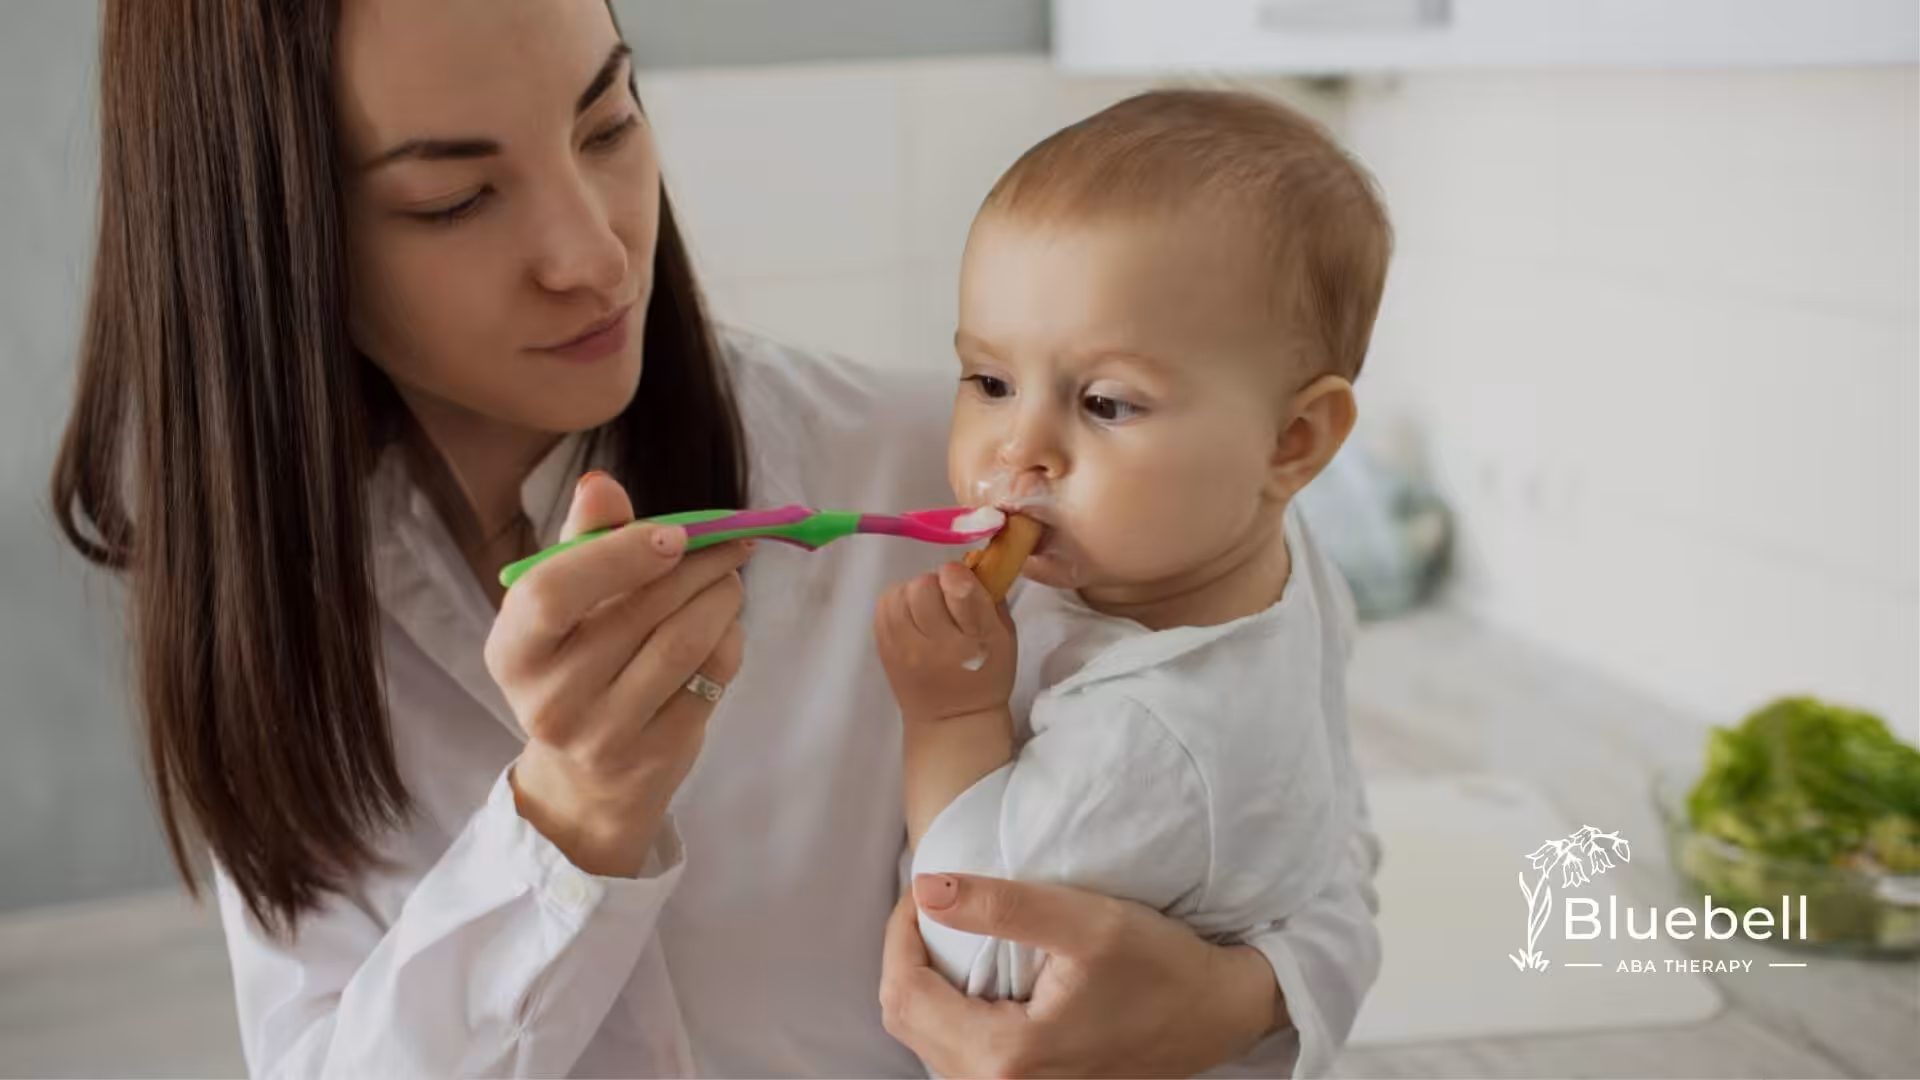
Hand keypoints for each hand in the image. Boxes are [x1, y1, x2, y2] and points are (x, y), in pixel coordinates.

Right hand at [484, 472, 751, 876]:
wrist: (588, 777)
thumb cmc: (577, 663)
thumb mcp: (565, 603)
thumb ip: (584, 540)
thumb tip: (600, 483)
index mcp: (513, 652)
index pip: (552, 592)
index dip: (618, 554)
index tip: (673, 533)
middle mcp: (549, 700)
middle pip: (638, 612)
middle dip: (697, 564)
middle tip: (729, 540)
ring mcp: (604, 735)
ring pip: (684, 642)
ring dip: (722, 596)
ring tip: (729, 576)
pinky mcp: (658, 755)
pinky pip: (712, 677)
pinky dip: (729, 639)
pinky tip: (723, 627)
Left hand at [874, 562, 1015, 722]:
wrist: (951, 720)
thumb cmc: (985, 675)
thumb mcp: (1004, 638)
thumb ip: (989, 599)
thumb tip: (969, 564)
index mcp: (973, 641)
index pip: (957, 589)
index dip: (959, 577)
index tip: (963, 584)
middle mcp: (933, 645)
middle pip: (922, 586)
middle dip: (936, 586)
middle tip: (946, 603)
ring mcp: (902, 649)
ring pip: (899, 593)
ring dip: (913, 593)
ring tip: (926, 610)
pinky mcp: (883, 650)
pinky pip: (883, 607)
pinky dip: (897, 603)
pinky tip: (910, 617)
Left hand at [880, 874, 1282, 1077]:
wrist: (1216, 1014)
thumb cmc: (1161, 968)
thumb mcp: (1085, 921)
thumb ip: (1001, 905)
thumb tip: (925, 887)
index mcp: (1004, 1056)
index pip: (905, 993)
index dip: (900, 932)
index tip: (923, 886)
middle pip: (906, 1021)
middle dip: (906, 957)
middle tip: (930, 905)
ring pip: (926, 1041)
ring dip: (925, 983)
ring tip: (948, 931)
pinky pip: (956, 1052)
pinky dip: (949, 1008)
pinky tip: (973, 972)